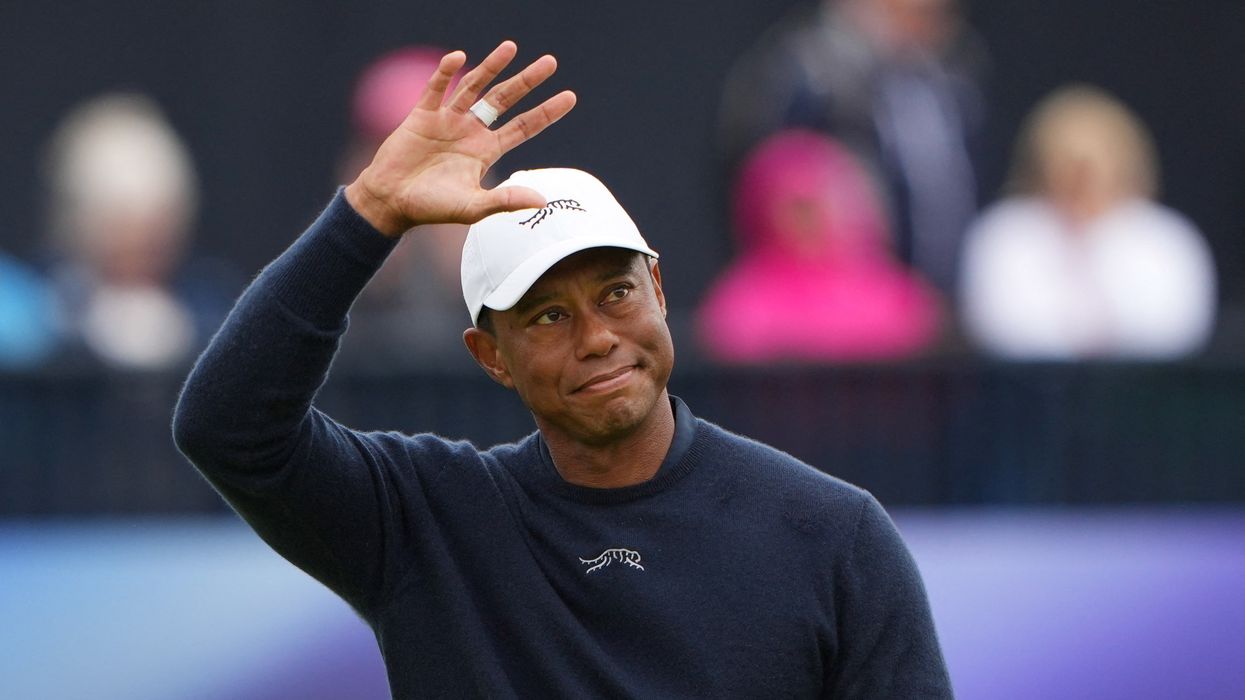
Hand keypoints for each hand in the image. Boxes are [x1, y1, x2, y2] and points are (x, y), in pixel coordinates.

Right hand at [345, 41, 576, 235]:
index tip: (570, 96)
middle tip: (551, 62)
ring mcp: (447, 120)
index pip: (524, 127)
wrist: (391, 202)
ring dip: (491, 67)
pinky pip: (436, 89)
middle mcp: (471, 131)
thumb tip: (542, 201)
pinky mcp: (422, 115)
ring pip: (474, 87)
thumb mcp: (473, 207)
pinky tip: (460, 58)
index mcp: (486, 151)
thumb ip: (505, 200)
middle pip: (505, 100)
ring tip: (511, 47)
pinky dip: (446, 73)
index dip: (546, 112)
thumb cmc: (432, 207)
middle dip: (527, 81)